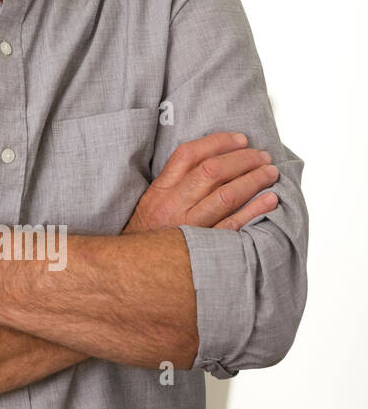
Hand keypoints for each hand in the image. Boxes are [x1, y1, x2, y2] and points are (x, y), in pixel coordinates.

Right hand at [123, 131, 278, 233]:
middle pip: (211, 172)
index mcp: (160, 190)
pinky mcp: (203, 246)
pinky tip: (270, 200)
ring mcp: (189, 226)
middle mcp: (173, 205)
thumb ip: (175, 182)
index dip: (217, 142)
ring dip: (253, 180)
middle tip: (263, 156)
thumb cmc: (149, 233)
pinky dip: (255, 210)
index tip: (240, 139)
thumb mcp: (152, 202)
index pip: (188, 155)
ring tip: (271, 173)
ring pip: (226, 195)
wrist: (136, 269)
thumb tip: (212, 160)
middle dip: (242, 159)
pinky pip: (233, 225)